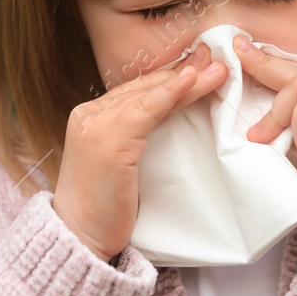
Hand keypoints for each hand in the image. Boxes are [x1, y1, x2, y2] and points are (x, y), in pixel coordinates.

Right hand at [52, 48, 227, 261]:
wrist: (79, 238)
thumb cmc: (103, 211)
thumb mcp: (120, 167)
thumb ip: (135, 141)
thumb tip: (172, 123)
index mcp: (90, 119)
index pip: (134, 92)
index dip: (168, 78)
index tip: (199, 67)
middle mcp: (88, 115)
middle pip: (142, 87)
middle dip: (180, 71)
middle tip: (215, 57)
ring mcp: (94, 125)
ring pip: (147, 94)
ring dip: (185, 79)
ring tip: (217, 69)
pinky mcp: (107, 140)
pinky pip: (144, 110)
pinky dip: (169, 93)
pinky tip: (191, 81)